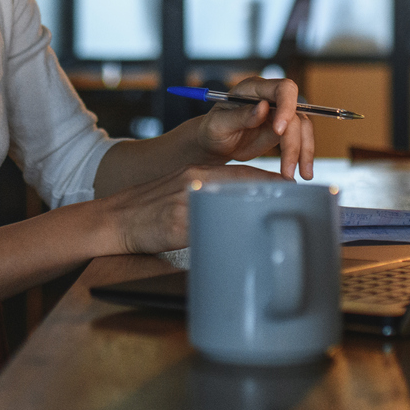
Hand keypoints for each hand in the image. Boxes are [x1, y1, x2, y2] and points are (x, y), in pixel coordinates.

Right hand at [102, 162, 289, 255]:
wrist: (112, 222)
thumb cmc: (148, 212)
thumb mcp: (180, 194)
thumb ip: (207, 195)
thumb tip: (239, 209)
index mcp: (198, 172)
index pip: (242, 172)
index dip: (269, 180)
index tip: (292, 189)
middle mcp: (195, 179)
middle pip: (243, 181)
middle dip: (271, 191)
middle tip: (297, 203)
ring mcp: (186, 199)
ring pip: (230, 199)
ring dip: (255, 208)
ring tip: (278, 219)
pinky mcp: (177, 220)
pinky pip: (209, 224)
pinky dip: (228, 229)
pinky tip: (243, 238)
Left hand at [195, 75, 315, 180]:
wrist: (214, 144)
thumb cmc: (212, 130)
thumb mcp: (219, 124)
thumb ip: (240, 116)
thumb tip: (263, 108)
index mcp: (253, 89)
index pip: (282, 89)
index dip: (286, 106)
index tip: (279, 130)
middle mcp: (270, 98)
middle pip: (296, 113)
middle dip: (295, 141)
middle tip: (287, 168)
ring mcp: (279, 114)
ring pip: (302, 128)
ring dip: (303, 151)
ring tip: (298, 175)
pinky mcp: (283, 131)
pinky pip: (300, 140)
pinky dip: (303, 156)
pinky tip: (302, 171)